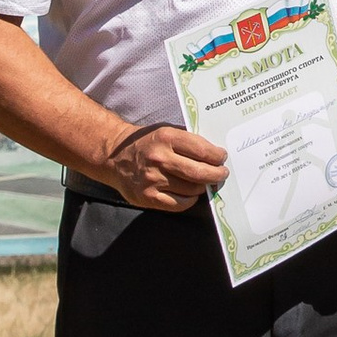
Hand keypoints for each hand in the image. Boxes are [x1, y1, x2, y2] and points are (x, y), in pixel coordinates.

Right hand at [98, 120, 227, 213]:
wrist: (115, 156)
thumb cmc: (146, 143)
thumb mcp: (165, 132)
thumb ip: (187, 141)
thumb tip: (215, 155)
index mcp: (166, 138)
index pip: (201, 149)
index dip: (216, 156)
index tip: (222, 158)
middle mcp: (159, 159)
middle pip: (199, 172)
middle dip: (216, 174)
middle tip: (222, 174)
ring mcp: (153, 180)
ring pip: (192, 189)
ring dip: (202, 187)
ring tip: (204, 182)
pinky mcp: (148, 197)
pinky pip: (179, 204)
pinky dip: (189, 199)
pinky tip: (190, 193)